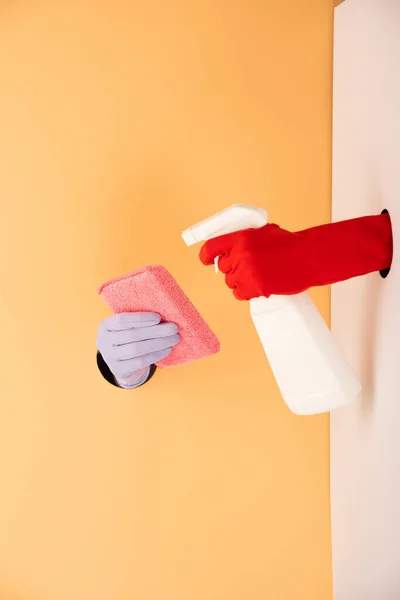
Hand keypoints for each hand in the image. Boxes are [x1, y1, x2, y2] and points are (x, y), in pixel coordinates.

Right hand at [97, 313, 179, 386]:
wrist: (119, 361)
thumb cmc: (126, 338)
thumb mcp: (125, 327)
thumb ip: (138, 321)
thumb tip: (164, 315)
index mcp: (105, 326)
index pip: (122, 320)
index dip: (141, 318)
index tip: (158, 318)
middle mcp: (103, 341)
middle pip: (132, 335)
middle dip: (156, 331)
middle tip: (174, 328)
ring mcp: (110, 357)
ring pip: (137, 349)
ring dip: (159, 343)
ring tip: (174, 338)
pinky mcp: (118, 370)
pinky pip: (140, 362)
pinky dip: (156, 355)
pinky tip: (167, 349)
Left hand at [199, 213, 392, 299]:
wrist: (309, 257)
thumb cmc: (290, 245)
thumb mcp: (263, 233)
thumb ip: (244, 239)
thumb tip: (227, 249)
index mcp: (241, 237)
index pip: (212, 247)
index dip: (206, 255)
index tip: (206, 260)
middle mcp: (241, 254)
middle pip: (223, 268)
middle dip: (233, 269)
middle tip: (249, 268)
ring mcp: (247, 272)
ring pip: (230, 282)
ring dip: (240, 281)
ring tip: (259, 275)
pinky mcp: (255, 287)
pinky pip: (239, 294)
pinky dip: (246, 293)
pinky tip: (259, 286)